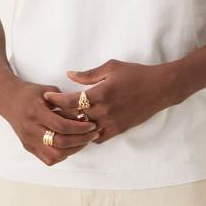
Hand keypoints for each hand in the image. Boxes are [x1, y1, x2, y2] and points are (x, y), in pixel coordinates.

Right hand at [0, 77, 99, 165]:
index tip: (92, 124)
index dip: (79, 127)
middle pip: (60, 143)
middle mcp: (31, 129)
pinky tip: (71, 146)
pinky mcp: (29, 147)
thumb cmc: (30, 93)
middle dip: (81, 140)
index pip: (61, 126)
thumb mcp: (48, 91)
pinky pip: (48, 159)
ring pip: (55, 155)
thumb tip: (84, 111)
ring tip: (85, 140)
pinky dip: (62, 155)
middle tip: (93, 133)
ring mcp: (29, 141)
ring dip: (73, 150)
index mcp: (36, 112)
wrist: (9, 100)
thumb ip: (64, 101)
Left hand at [42, 59, 177, 144]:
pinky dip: (88, 135)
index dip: (56, 100)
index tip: (45, 98)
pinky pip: (97, 138)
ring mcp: (111, 123)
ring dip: (73, 127)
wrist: (160, 88)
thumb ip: (89, 74)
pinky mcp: (119, 130)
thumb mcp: (112, 67)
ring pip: (84, 131)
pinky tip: (82, 129)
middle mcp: (104, 111)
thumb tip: (70, 75)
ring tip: (62, 122)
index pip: (71, 100)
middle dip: (60, 114)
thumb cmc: (136, 74)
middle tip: (48, 111)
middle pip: (74, 118)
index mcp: (101, 93)